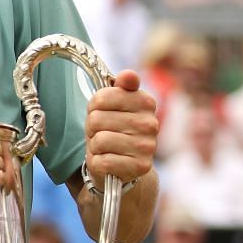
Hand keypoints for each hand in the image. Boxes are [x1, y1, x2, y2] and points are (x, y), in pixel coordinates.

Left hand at [84, 71, 158, 185]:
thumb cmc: (113, 129)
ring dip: (94, 146)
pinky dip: (98, 162)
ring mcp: (147, 146)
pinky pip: (103, 162)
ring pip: (99, 140)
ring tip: (104, 147)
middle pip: (97, 119)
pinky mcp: (140, 167)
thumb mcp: (113, 105)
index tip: (100, 111)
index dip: (93, 107)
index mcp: (145, 102)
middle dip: (92, 128)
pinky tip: (107, 160)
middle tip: (101, 132)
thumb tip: (128, 75)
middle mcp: (151, 123)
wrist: (122, 165)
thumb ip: (119, 87)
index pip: (101, 97)